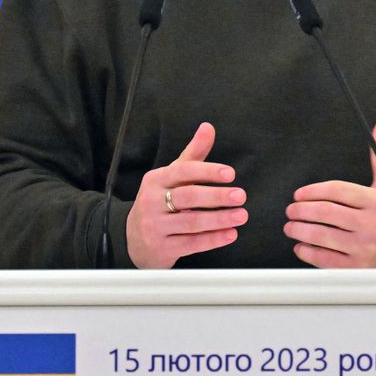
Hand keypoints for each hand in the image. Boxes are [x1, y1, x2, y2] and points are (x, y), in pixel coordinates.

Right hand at [126, 122, 246, 267]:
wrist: (134, 239)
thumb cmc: (159, 201)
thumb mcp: (171, 176)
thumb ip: (193, 154)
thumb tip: (208, 128)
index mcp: (155, 180)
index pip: (183, 171)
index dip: (207, 171)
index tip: (230, 174)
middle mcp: (152, 202)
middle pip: (188, 197)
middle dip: (216, 196)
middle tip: (240, 195)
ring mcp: (155, 227)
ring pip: (191, 222)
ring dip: (219, 219)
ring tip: (241, 215)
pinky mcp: (161, 248)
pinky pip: (191, 243)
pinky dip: (213, 239)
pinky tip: (230, 233)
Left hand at [284, 119, 375, 267]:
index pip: (338, 191)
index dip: (314, 191)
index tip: (299, 194)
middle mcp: (371, 225)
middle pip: (326, 213)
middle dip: (302, 210)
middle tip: (291, 210)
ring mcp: (364, 248)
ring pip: (322, 236)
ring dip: (300, 230)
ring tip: (290, 226)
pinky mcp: (357, 268)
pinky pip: (325, 259)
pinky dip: (308, 252)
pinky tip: (301, 245)